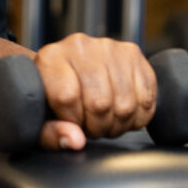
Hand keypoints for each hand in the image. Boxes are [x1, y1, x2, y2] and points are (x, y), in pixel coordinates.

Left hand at [32, 34, 156, 148]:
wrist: (68, 72)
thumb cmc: (52, 98)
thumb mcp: (40, 121)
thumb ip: (51, 134)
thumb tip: (75, 141)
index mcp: (50, 59)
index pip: (67, 97)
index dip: (75, 121)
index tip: (74, 123)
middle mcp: (80, 46)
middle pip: (100, 103)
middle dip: (98, 126)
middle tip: (92, 125)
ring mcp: (109, 48)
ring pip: (126, 104)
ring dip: (119, 124)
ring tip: (106, 119)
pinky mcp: (133, 53)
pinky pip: (146, 98)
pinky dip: (138, 116)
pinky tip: (122, 112)